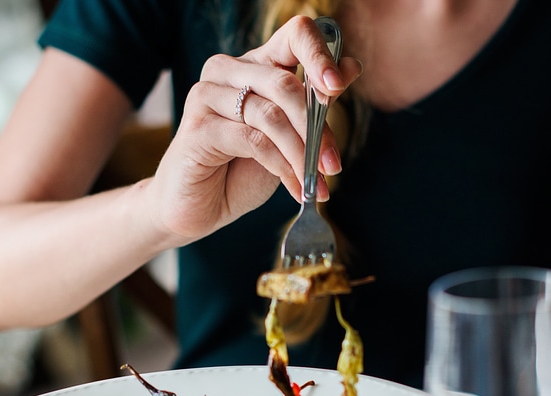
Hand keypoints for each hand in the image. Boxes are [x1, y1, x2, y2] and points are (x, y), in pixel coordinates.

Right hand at [145, 16, 362, 244]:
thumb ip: (315, 103)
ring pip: (270, 116)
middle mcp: (228, 70)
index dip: (320, 56)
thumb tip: (352, 67)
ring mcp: (207, 95)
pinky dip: (282, 167)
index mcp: (257, 64)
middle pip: (285, 84)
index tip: (337, 88)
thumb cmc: (244, 168)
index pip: (294, 35)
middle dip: (316, 129)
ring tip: (316, 182)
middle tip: (333, 165)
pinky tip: (295, 188)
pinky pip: (253, 141)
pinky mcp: (198, 127)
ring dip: (301, 154)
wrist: (201, 206)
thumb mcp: (290, 135)